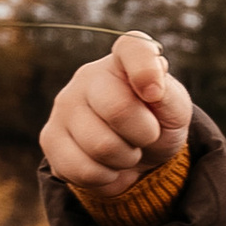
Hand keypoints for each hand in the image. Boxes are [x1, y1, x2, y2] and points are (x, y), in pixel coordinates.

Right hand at [39, 31, 193, 191]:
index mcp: (123, 60)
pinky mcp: (50, 137)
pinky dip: (106, 177)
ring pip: (100, 146)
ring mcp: (64, 105)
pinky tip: (108, 165)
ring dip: (125, 158)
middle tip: (145, 136)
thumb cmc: (157, 123)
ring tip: (126, 149)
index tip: (155, 95)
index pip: (132, 47)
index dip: (146, 70)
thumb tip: (152, 89)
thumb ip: (169, 94)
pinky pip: (83, 169)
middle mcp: (88, 76)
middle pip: (118, 109)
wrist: (137, 157)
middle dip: (143, 134)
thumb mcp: (175, 109)